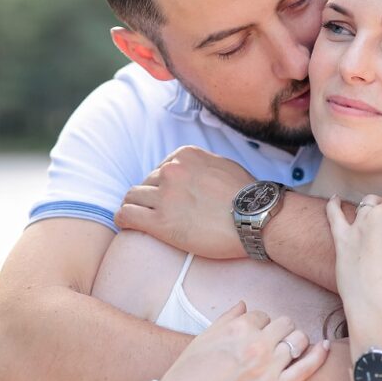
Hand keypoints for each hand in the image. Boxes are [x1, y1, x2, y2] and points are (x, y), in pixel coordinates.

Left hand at [114, 146, 252, 257]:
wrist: (258, 218)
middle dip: (151, 197)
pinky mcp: (161, 222)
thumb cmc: (248, 196)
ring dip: (135, 207)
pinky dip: (123, 219)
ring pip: (132, 197)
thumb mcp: (223, 165)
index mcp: (185, 155)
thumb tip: (191, 171)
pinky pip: (126, 215)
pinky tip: (127, 224)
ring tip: (140, 219)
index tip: (168, 198)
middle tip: (160, 212)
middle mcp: (171, 171)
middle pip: (146, 182)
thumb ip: (200, 165)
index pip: (160, 167)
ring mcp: (164, 196)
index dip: (163, 185)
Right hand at [159, 302, 329, 380]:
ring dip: (295, 343)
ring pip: (299, 340)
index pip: (262, 316)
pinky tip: (323, 348)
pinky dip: (319, 355)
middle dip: (280, 332)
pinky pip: (307, 367)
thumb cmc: (185, 379)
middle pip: (285, 324)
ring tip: (288, 353)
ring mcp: (268, 368)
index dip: (259, 326)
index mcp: (237, 328)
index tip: (255, 337)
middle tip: (273, 345)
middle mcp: (256, 344)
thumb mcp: (202, 340)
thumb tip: (245, 305)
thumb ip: (226, 319)